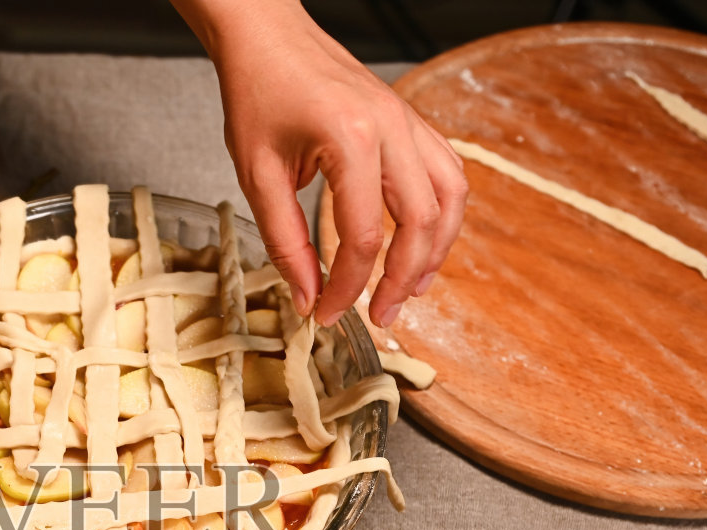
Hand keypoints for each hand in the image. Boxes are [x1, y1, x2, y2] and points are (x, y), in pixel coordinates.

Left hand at [176, 0, 467, 327]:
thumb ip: (285, 242)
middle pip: (420, 222)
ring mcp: (408, 120)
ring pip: (448, 198)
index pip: (364, 236)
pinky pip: (446, 173)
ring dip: (435, 251)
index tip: (328, 313)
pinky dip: (442, 215)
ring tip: (411, 289)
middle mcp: (392, 127)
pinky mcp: (410, 120)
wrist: (268, 36)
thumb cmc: (257, 92)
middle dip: (401, 280)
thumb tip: (308, 297)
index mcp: (351, 138)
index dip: (348, 286)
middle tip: (380, 317)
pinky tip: (422, 243)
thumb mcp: (258, 175)